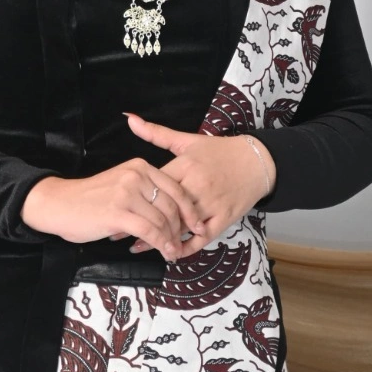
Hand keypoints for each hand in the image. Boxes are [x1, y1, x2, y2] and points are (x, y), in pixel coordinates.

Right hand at [21, 160, 203, 261]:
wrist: (58, 204)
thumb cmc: (88, 199)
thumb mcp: (121, 184)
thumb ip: (144, 192)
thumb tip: (170, 215)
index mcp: (139, 166)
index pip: (176, 188)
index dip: (190, 210)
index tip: (197, 226)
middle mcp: (136, 176)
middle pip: (172, 205)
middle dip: (181, 229)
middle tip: (182, 244)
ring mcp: (127, 193)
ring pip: (163, 220)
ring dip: (171, 240)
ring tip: (172, 252)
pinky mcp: (118, 213)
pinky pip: (150, 231)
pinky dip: (161, 244)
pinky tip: (164, 253)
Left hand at [125, 113, 274, 256]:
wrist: (257, 161)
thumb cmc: (219, 151)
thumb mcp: (187, 140)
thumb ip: (156, 133)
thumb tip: (129, 119)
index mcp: (186, 165)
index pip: (156, 184)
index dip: (134, 196)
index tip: (114, 206)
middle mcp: (198, 185)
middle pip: (166, 207)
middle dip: (143, 220)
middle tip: (118, 232)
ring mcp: (212, 203)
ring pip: (183, 224)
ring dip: (161, 237)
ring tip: (138, 245)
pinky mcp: (225, 217)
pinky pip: (203, 237)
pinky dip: (187, 246)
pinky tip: (170, 252)